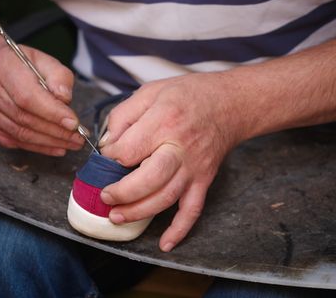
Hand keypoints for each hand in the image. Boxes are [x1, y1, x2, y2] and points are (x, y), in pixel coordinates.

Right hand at [0, 43, 84, 155]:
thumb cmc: (19, 63)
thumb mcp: (43, 59)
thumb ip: (58, 76)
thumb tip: (64, 100)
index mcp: (3, 67)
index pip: (28, 97)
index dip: (52, 113)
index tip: (74, 123)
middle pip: (25, 118)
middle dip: (56, 131)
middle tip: (78, 137)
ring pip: (20, 134)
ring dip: (49, 142)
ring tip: (71, 143)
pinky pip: (13, 142)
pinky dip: (37, 147)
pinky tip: (55, 147)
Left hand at [99, 73, 244, 251]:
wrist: (230, 103)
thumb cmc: (188, 95)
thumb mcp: (150, 91)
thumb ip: (124, 115)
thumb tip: (108, 143)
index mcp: (164, 121)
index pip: (128, 149)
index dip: (111, 156)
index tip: (107, 155)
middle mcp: (180, 147)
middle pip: (148, 179)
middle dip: (122, 192)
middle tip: (105, 196)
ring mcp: (194, 167)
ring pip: (166, 198)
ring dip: (139, 212)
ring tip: (117, 217)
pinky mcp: (204, 180)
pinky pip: (193, 209)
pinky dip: (180, 230)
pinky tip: (165, 244)